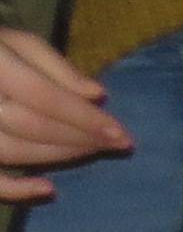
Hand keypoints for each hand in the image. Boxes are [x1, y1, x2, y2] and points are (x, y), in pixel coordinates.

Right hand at [0, 27, 123, 203]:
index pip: (45, 97)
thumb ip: (55, 66)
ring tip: (91, 152)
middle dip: (79, 138)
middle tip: (116, 145)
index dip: (85, 118)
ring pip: (12, 151)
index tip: (122, 134)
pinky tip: (47, 189)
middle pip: (33, 126)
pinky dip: (14, 189)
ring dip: (57, 156)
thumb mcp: (16, 42)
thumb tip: (98, 94)